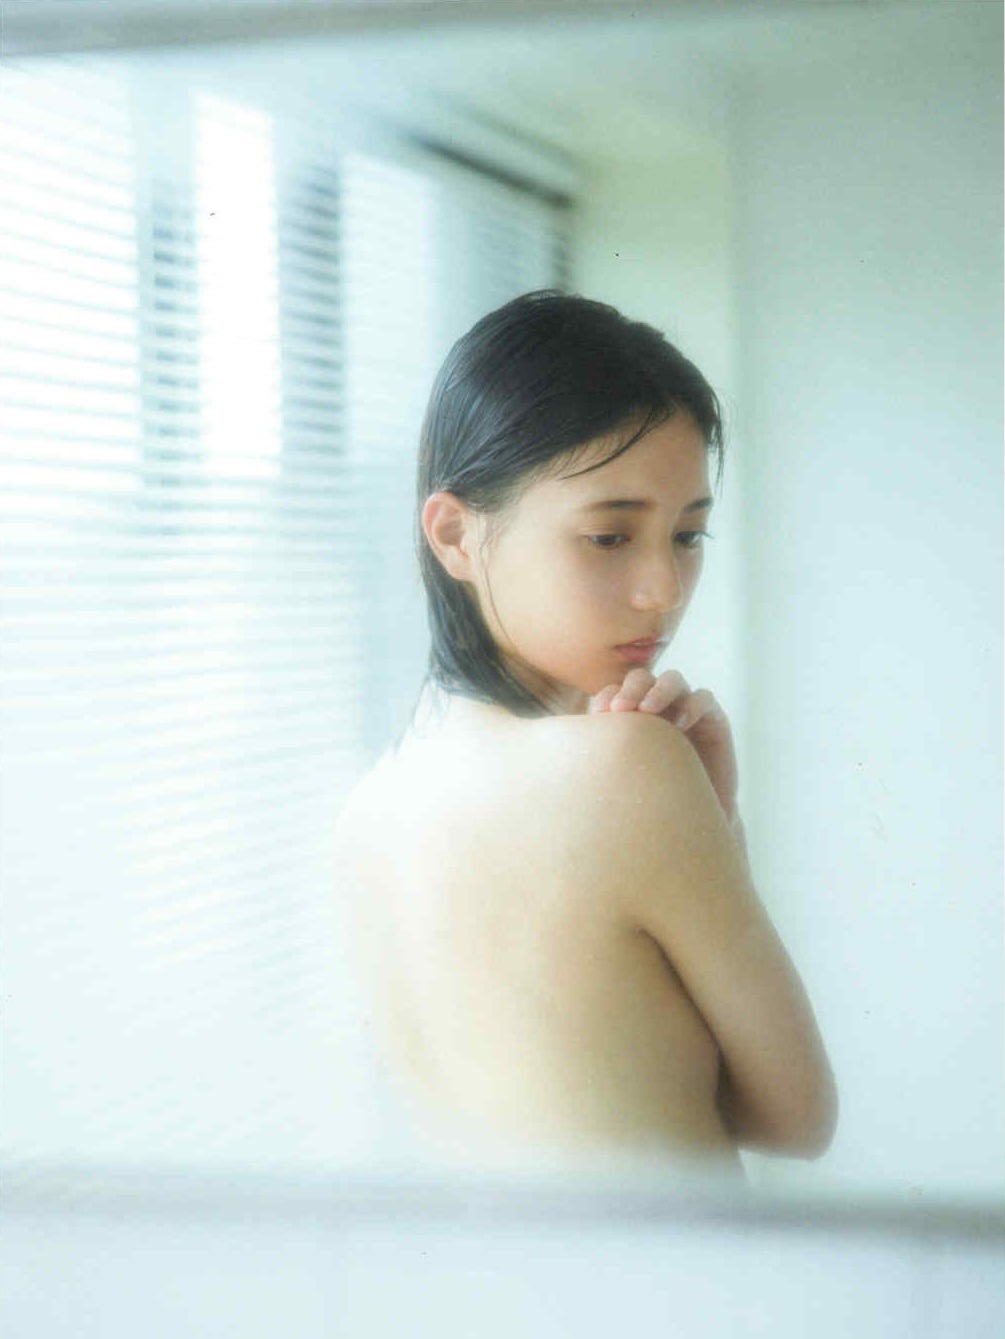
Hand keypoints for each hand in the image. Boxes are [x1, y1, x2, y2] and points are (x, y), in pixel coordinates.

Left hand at [589, 668, 739, 823]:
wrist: (693, 818)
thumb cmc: (653, 799)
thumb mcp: (625, 776)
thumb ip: (606, 758)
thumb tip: (569, 749)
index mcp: (633, 715)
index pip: (616, 691)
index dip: (607, 696)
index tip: (597, 715)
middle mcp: (659, 706)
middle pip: (642, 678)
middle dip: (630, 689)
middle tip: (620, 709)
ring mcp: (686, 709)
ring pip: (673, 680)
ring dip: (658, 690)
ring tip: (647, 710)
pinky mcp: (713, 719)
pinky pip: (704, 698)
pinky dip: (692, 706)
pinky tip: (680, 724)